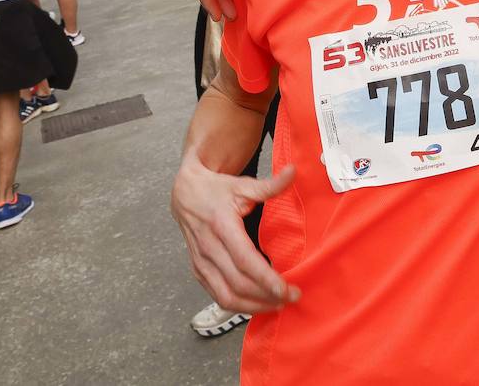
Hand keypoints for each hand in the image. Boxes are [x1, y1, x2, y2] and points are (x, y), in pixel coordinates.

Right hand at [171, 156, 299, 313]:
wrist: (185, 193)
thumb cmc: (217, 189)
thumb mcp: (243, 184)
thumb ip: (270, 185)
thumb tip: (293, 172)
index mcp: (221, 226)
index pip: (245, 260)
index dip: (266, 279)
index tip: (286, 289)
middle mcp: (208, 248)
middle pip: (238, 283)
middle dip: (266, 296)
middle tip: (293, 297)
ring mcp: (200, 262)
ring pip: (226, 296)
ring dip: (253, 306)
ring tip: (278, 305)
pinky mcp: (197, 271)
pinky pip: (217, 296)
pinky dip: (238, 305)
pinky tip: (258, 304)